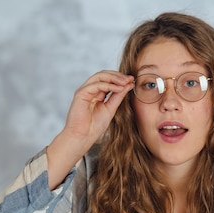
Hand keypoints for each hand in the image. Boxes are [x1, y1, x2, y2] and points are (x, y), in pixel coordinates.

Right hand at [47, 71, 133, 188]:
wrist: (83, 137)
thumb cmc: (94, 126)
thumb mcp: (111, 108)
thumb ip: (118, 96)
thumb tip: (129, 84)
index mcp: (96, 93)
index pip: (108, 80)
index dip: (120, 79)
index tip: (132, 80)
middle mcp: (90, 90)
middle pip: (104, 75)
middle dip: (118, 76)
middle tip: (130, 79)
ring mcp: (84, 90)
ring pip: (100, 76)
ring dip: (114, 78)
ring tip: (125, 82)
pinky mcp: (80, 93)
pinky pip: (96, 85)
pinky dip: (109, 85)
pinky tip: (118, 88)